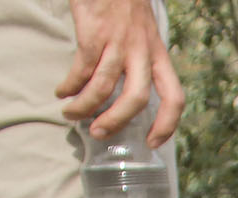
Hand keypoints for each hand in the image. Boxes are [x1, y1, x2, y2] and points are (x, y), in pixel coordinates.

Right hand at [58, 0, 184, 145]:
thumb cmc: (124, 2)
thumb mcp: (144, 31)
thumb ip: (140, 58)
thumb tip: (126, 91)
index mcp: (158, 54)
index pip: (174, 96)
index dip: (167, 124)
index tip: (152, 142)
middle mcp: (142, 51)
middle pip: (136, 99)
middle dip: (116, 121)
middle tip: (99, 133)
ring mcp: (118, 42)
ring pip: (103, 87)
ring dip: (84, 106)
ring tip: (71, 113)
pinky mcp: (93, 33)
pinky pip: (81, 69)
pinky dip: (70, 85)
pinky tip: (63, 91)